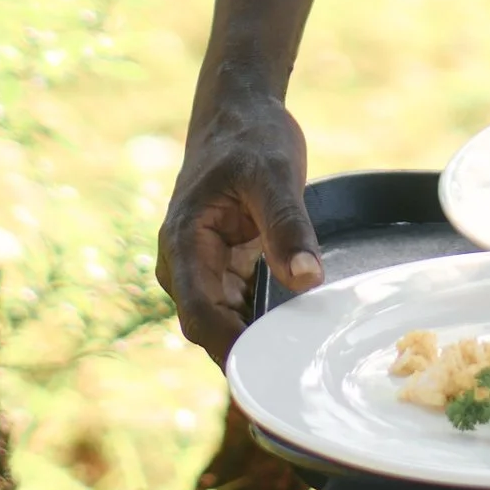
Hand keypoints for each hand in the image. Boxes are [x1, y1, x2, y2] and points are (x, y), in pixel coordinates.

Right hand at [157, 86, 322, 360]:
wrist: (239, 114)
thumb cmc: (250, 137)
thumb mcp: (275, 173)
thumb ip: (287, 225)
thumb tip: (306, 278)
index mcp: (183, 242)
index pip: (199, 314)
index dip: (229, 348)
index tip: (267, 372)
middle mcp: (185, 266)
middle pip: (211, 328)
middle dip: (248, 352)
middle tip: (297, 375)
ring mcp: (202, 272)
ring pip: (226, 324)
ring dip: (258, 340)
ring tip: (303, 359)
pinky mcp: (223, 272)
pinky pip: (240, 309)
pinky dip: (264, 320)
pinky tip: (299, 330)